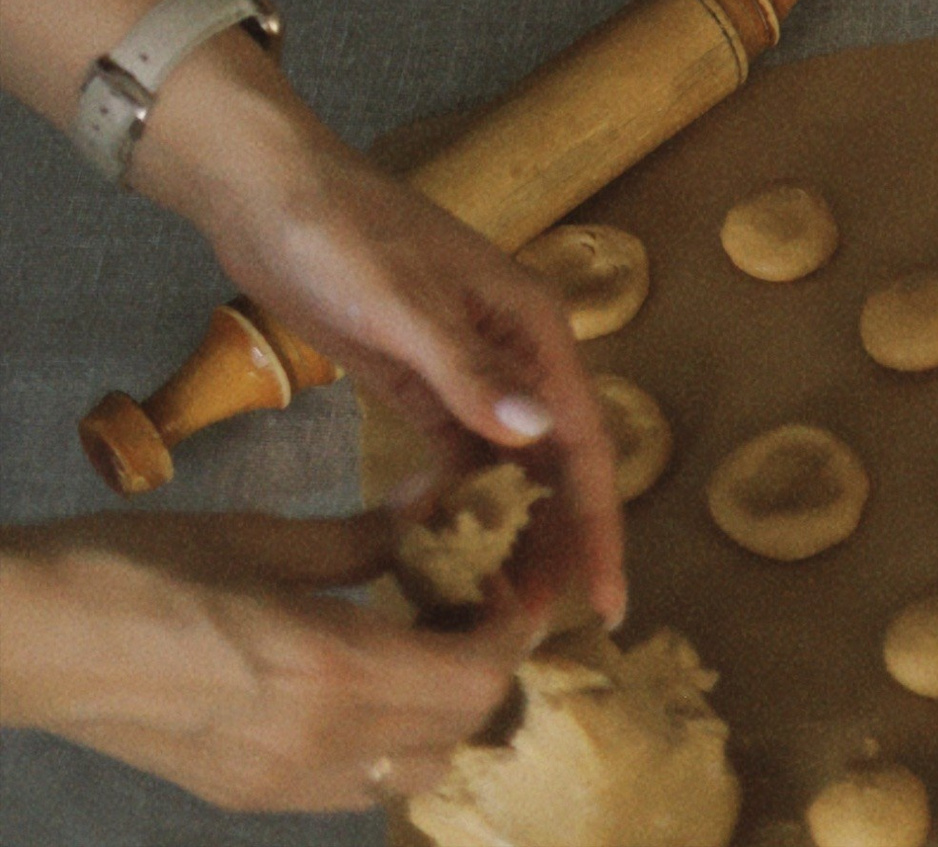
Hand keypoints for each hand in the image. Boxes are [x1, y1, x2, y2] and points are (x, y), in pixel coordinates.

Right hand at [0, 505, 533, 809]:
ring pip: (413, 771)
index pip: (474, 677)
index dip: (516, 626)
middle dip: (490, 664)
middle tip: (482, 595)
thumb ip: (358, 538)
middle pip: (457, 731)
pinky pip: (355, 786)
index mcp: (330, 669)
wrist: (33, 642)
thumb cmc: (137, 568)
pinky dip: (391, 740)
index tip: (520, 572)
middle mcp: (318, 745)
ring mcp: (280, 785)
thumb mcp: (259, 536)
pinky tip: (369, 677)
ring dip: (445, 711)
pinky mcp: (246, 798)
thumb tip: (431, 508)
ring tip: (430, 635)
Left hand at [137, 42, 624, 629]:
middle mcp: (511, 351)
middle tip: (544, 632)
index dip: (597, 523)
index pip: (581, 439)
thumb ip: (468, 373)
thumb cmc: (342, 236)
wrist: (270, 195)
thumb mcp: (402, 304)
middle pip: (553, 461)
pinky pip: (455, 459)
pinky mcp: (417, 383)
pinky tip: (442, 554)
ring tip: (498, 610)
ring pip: (507, 467)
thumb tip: (543, 435)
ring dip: (509, 531)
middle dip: (558, 541)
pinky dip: (456, 505)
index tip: (605, 602)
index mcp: (529, 325)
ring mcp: (464, 368)